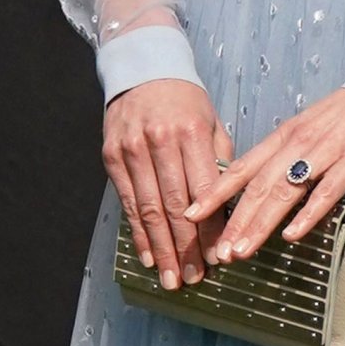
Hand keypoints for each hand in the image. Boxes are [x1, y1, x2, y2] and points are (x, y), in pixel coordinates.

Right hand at [103, 78, 232, 291]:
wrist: (143, 67)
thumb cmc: (185, 99)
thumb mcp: (211, 120)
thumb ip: (220, 160)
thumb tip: (231, 205)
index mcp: (191, 132)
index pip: (204, 191)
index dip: (209, 229)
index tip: (218, 258)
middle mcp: (160, 141)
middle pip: (174, 206)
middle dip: (185, 248)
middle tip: (194, 279)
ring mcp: (133, 150)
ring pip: (149, 210)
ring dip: (161, 249)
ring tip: (171, 279)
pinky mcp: (112, 156)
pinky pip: (128, 203)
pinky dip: (138, 234)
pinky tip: (147, 256)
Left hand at [184, 88, 344, 260]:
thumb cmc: (344, 115)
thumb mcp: (306, 128)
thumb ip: (282, 155)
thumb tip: (254, 188)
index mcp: (285, 135)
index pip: (244, 166)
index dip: (216, 191)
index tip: (192, 214)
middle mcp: (299, 143)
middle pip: (260, 186)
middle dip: (235, 220)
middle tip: (217, 251)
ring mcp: (326, 152)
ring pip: (286, 191)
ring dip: (261, 223)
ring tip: (242, 250)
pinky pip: (327, 191)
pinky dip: (308, 213)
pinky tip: (292, 235)